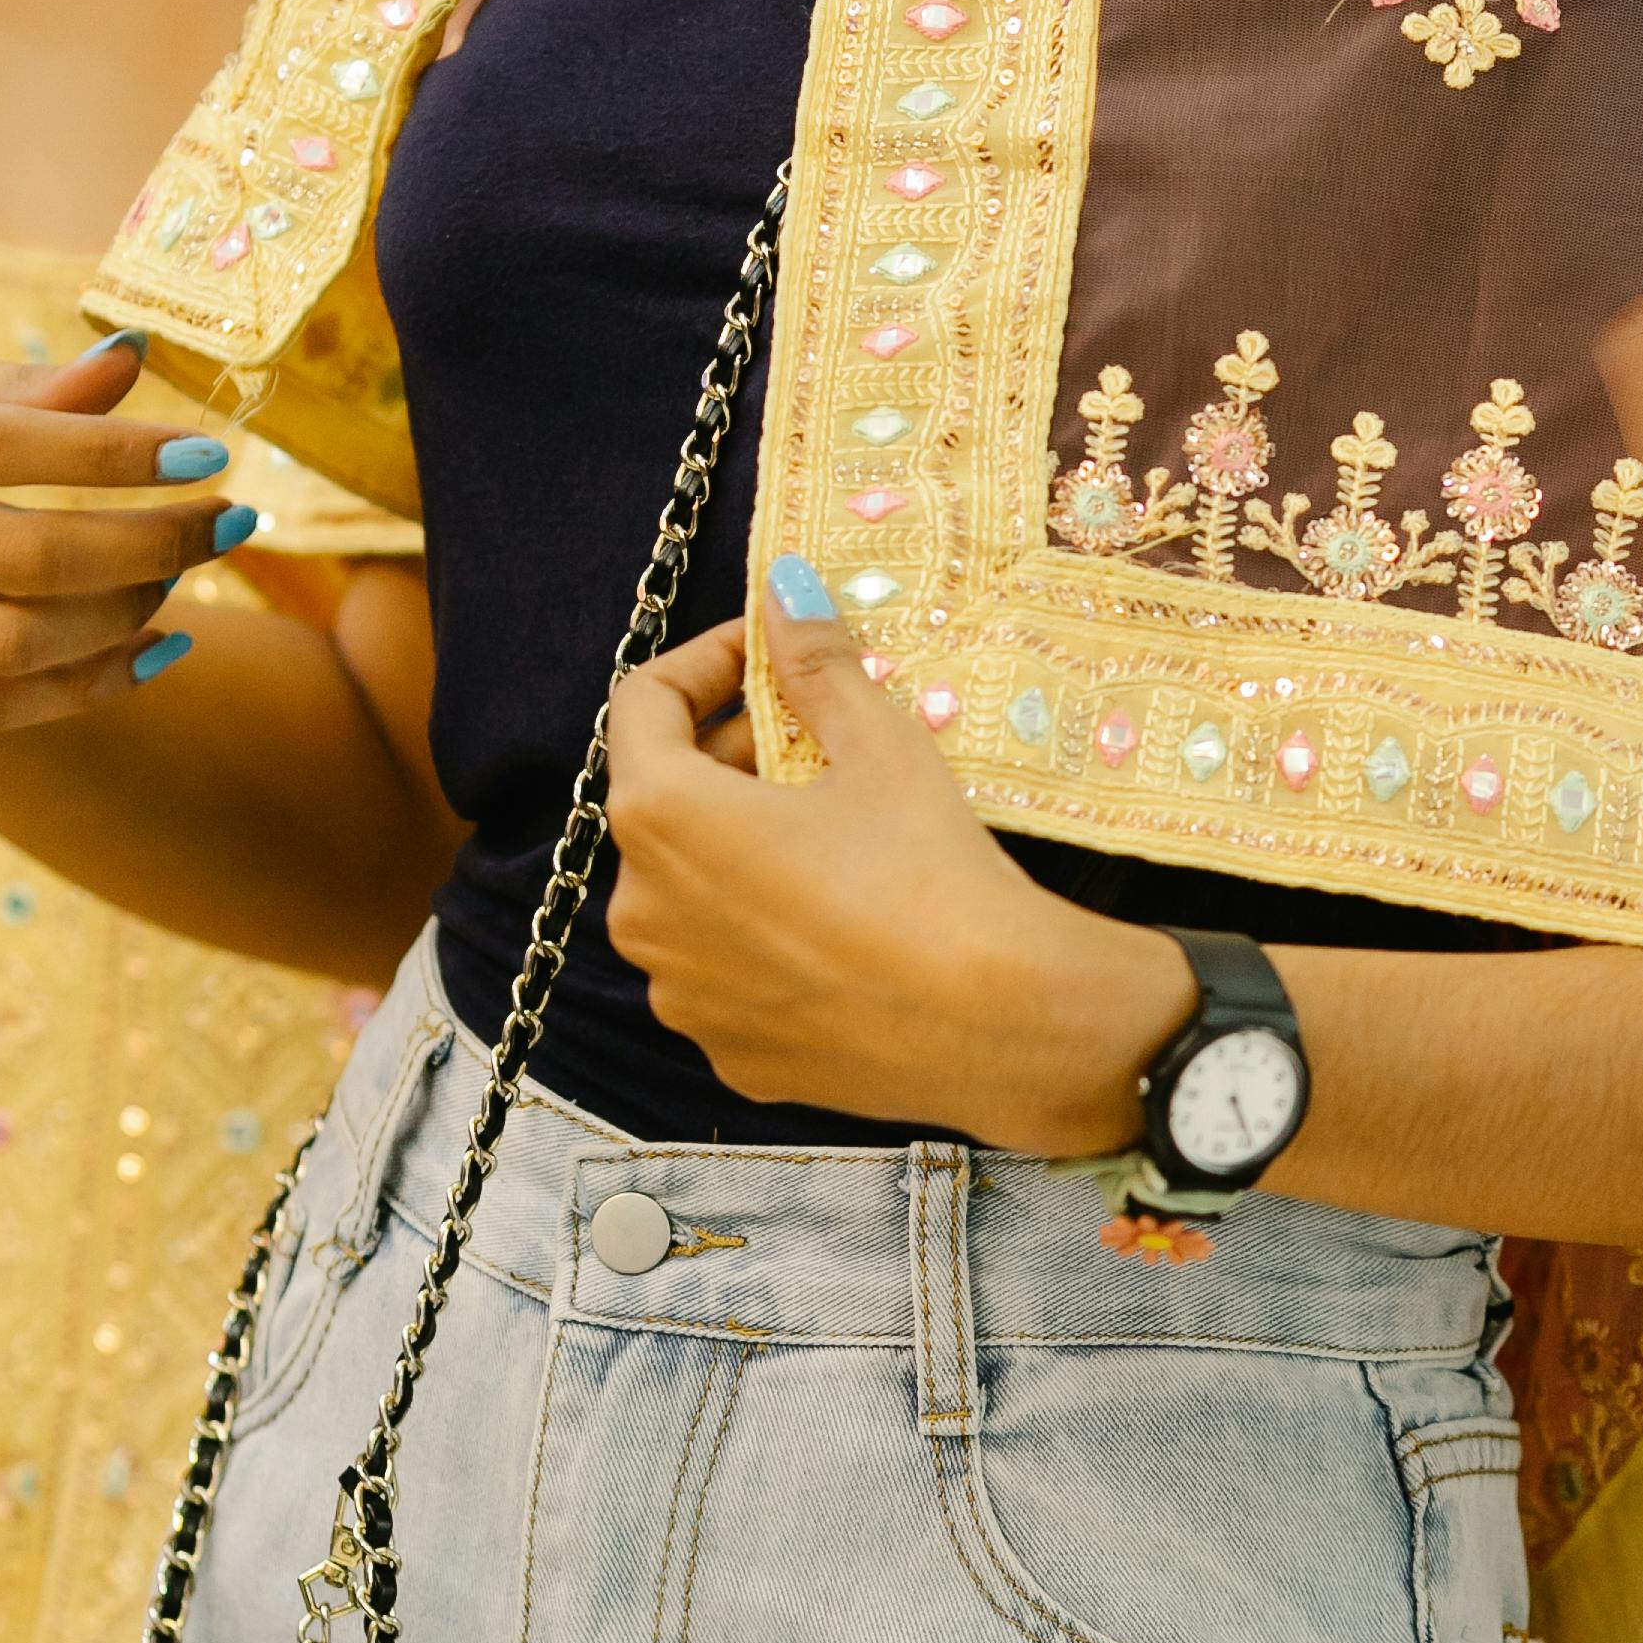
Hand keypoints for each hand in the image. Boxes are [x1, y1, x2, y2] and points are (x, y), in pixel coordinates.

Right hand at [0, 332, 249, 726]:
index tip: (208, 454)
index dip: (117, 458)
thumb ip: (14, 385)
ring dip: (123, 619)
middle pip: (23, 560)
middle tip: (231, 521)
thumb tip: (135, 364)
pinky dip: (79, 689)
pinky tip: (149, 651)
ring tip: (183, 578)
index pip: (7, 446)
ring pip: (9, 646)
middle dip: (152, 546)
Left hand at [599, 564, 1191, 1155]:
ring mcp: (681, 995)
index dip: (705, 663)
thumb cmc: (931, 873)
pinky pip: (727, 969)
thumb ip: (814, 662)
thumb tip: (785, 588)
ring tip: (834, 831)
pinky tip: (842, 920)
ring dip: (743, 847)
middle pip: (664, 801)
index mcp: (661, 819)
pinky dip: (765, 932)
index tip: (768, 654)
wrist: (1001, 1026)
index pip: (640, 705)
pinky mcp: (729, 1055)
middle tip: (819, 739)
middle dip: (733, 758)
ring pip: (692, 891)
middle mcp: (642, 913)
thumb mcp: (877, 745)